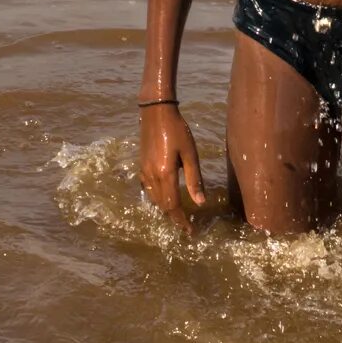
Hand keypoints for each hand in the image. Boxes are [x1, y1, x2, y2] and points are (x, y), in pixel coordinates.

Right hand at [138, 103, 206, 233]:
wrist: (156, 112)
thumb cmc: (177, 130)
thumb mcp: (190, 153)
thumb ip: (194, 179)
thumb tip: (199, 203)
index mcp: (165, 174)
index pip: (172, 206)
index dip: (181, 220)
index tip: (190, 230)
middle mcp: (151, 176)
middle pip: (162, 205)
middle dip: (174, 217)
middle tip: (187, 224)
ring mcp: (144, 171)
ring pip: (154, 199)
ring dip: (165, 208)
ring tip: (178, 213)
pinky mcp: (142, 166)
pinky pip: (148, 189)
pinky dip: (157, 198)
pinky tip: (165, 196)